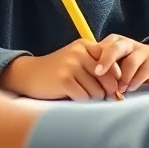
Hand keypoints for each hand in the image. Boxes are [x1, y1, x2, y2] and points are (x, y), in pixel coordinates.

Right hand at [0, 40, 119, 100]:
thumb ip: (97, 69)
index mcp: (85, 46)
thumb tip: (119, 89)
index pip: (112, 64)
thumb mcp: (77, 62)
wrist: (29, 74)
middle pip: (108, 80)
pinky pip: (84, 97)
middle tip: (96, 96)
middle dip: (105, 92)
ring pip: (96, 91)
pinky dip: (79, 101)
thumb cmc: (58, 73)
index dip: (114, 80)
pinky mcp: (64, 79)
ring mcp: (71, 64)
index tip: (110, 89)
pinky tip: (70, 96)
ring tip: (78, 93)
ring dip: (90, 98)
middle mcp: (79, 52)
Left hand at [92, 34, 148, 94]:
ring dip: (123, 78)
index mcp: (113, 42)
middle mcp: (126, 43)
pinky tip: (131, 88)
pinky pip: (143, 71)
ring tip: (120, 90)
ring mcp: (141, 50)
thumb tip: (90, 84)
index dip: (94, 61)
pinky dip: (135, 82)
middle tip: (98, 74)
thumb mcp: (115, 64)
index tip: (89, 73)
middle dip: (105, 61)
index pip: (100, 48)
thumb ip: (104, 70)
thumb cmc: (129, 65)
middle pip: (114, 49)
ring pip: (130, 62)